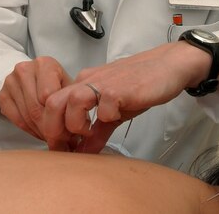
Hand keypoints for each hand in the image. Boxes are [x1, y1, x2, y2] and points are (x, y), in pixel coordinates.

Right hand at [0, 56, 72, 141]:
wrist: (36, 75)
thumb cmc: (57, 83)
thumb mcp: (69, 87)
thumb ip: (73, 103)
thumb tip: (78, 130)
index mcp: (44, 64)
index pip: (48, 96)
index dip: (59, 116)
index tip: (69, 129)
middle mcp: (24, 69)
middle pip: (36, 108)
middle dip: (50, 128)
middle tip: (61, 139)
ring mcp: (10, 81)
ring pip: (26, 116)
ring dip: (40, 131)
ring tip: (52, 136)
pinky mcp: (2, 94)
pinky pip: (15, 119)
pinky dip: (28, 129)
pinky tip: (39, 130)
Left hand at [41, 42, 209, 152]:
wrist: (166, 66)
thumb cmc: (140, 85)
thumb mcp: (114, 112)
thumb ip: (97, 132)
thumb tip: (83, 152)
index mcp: (82, 85)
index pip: (52, 105)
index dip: (51, 130)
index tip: (61, 149)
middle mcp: (87, 82)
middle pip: (52, 102)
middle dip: (54, 129)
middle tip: (67, 145)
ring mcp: (102, 84)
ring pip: (71, 101)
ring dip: (75, 123)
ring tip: (88, 132)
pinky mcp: (120, 89)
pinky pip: (104, 106)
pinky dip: (105, 117)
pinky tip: (114, 119)